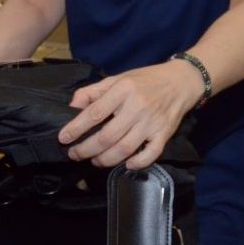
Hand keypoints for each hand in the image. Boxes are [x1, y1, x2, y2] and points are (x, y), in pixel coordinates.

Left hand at [56, 60, 201, 170]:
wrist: (179, 82)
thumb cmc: (144, 80)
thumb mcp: (116, 79)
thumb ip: (93, 92)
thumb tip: (72, 106)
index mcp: (122, 90)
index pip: (95, 113)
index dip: (76, 128)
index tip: (63, 138)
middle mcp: (137, 107)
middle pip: (107, 136)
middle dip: (87, 149)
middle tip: (75, 154)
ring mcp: (152, 123)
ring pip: (125, 148)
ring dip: (106, 159)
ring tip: (94, 161)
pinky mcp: (165, 134)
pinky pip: (151, 154)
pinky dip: (137, 163)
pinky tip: (125, 165)